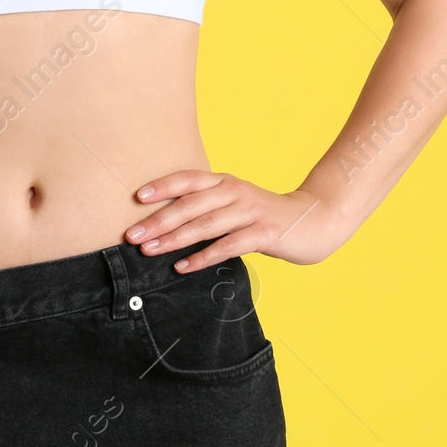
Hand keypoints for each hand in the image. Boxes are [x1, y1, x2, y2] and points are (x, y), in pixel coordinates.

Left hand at [124, 170, 344, 270]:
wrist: (314, 221)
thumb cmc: (264, 215)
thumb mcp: (235, 203)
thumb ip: (206, 207)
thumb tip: (163, 224)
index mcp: (225, 181)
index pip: (188, 179)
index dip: (162, 186)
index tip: (137, 197)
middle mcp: (235, 192)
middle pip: (190, 204)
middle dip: (158, 220)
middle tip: (131, 235)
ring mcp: (250, 211)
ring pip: (205, 224)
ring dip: (173, 239)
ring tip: (148, 250)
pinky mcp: (263, 233)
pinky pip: (227, 246)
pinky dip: (202, 257)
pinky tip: (182, 267)